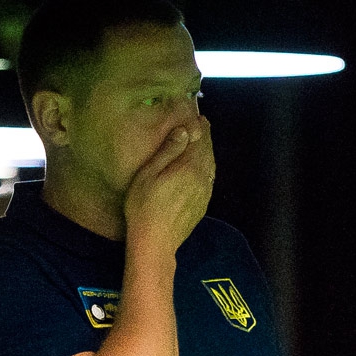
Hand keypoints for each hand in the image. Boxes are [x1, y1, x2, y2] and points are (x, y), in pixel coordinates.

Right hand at [124, 116, 215, 255]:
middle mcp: (203, 178)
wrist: (156, 241)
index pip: (200, 139)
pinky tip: (200, 167)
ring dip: (207, 152)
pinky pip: (208, 179)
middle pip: (208, 151)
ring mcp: (205, 192)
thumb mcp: (149, 173)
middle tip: (200, 124)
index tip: (198, 114)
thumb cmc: (144, 206)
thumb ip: (168, 150)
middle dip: (205, 136)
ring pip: (210, 165)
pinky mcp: (203, 204)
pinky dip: (206, 167)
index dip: (199, 125)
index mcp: (191, 167)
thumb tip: (184, 130)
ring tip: (200, 142)